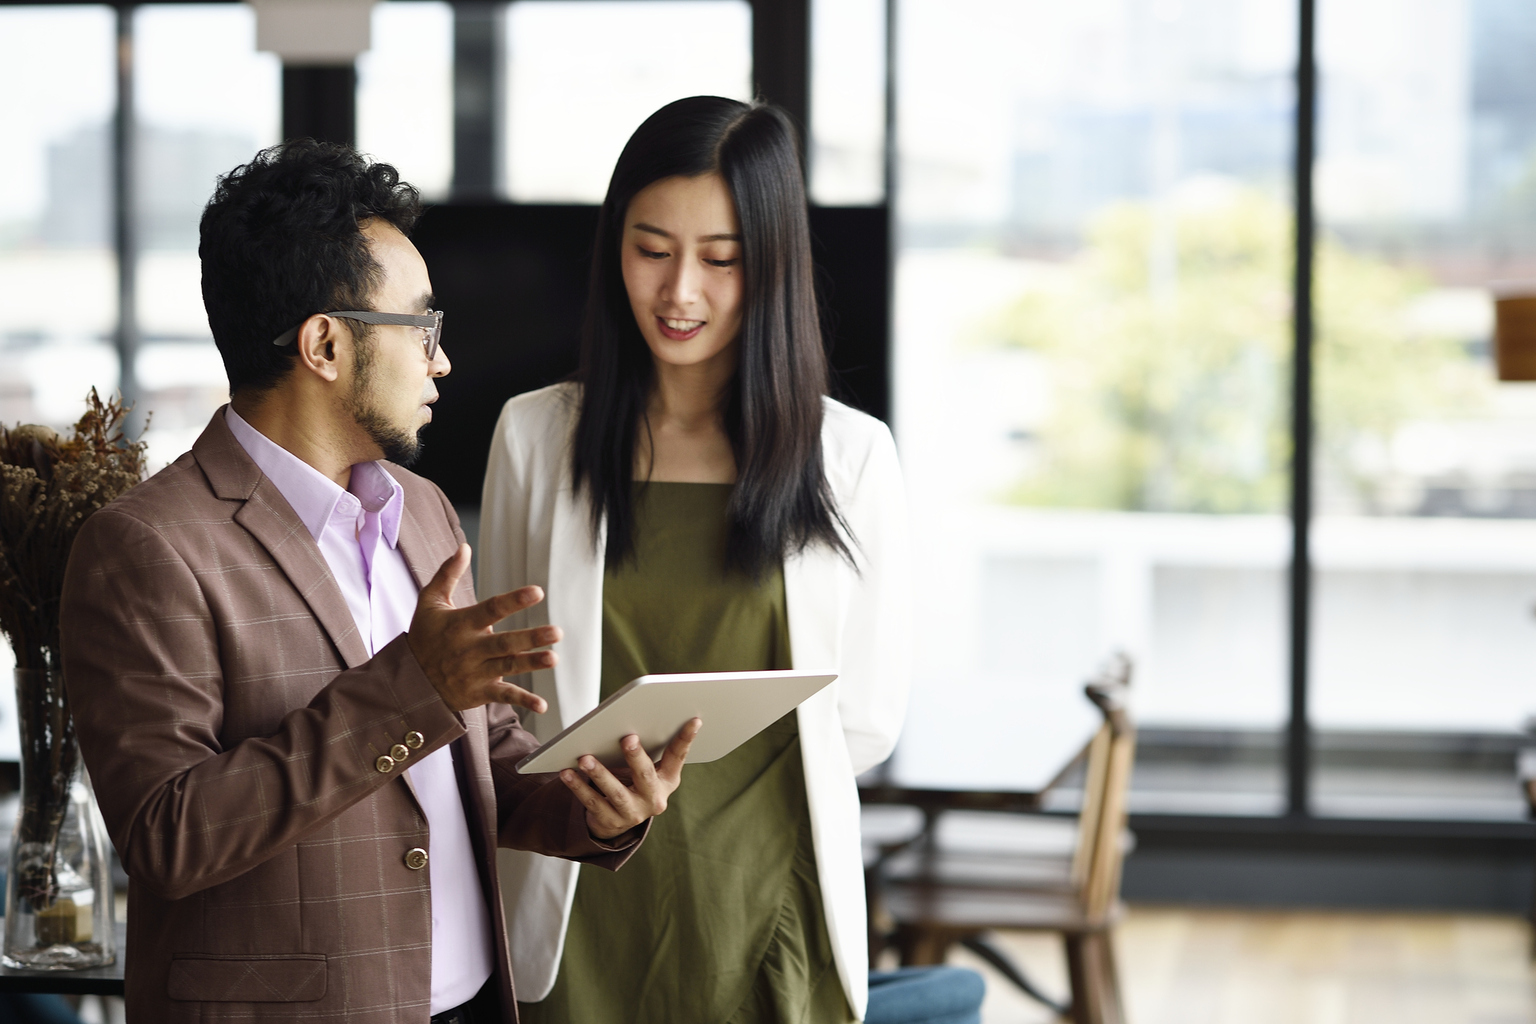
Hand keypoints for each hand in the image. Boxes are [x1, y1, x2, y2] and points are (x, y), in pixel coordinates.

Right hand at [407, 544, 559, 712]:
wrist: (408, 682)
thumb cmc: (423, 636)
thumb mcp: (430, 602)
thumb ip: (448, 574)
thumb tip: (464, 546)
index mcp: (461, 624)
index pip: (491, 609)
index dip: (514, 601)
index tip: (537, 592)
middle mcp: (469, 649)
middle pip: (504, 643)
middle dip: (530, 638)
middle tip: (556, 632)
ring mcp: (475, 672)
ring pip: (507, 667)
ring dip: (531, 663)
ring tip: (554, 658)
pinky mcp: (478, 692)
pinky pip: (503, 696)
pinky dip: (523, 701)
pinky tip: (543, 705)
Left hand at [561, 719, 701, 839]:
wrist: (617, 819)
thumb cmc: (632, 781)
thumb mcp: (646, 769)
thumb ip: (644, 749)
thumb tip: (629, 718)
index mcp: (667, 780)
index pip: (678, 756)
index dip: (686, 738)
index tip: (694, 720)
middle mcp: (654, 799)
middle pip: (645, 775)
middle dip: (636, 756)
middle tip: (627, 738)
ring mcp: (633, 813)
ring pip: (615, 792)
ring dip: (599, 774)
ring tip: (585, 758)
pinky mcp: (611, 822)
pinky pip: (592, 803)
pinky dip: (578, 787)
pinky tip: (567, 773)